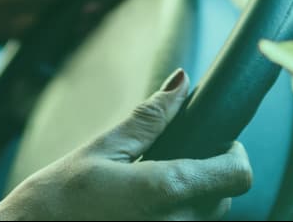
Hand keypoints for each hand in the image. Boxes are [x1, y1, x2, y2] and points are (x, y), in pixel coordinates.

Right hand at [0, 69, 253, 221]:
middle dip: (205, 173)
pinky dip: (170, 216)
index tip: (214, 140)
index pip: (237, 174)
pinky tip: (136, 210)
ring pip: (203, 218)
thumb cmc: (54, 201)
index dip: (232, 152)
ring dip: (187, 199)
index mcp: (166, 191)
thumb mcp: (101, 149)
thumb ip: (149, 118)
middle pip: (222, 197)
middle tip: (164, 159)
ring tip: (142, 187)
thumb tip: (182, 84)